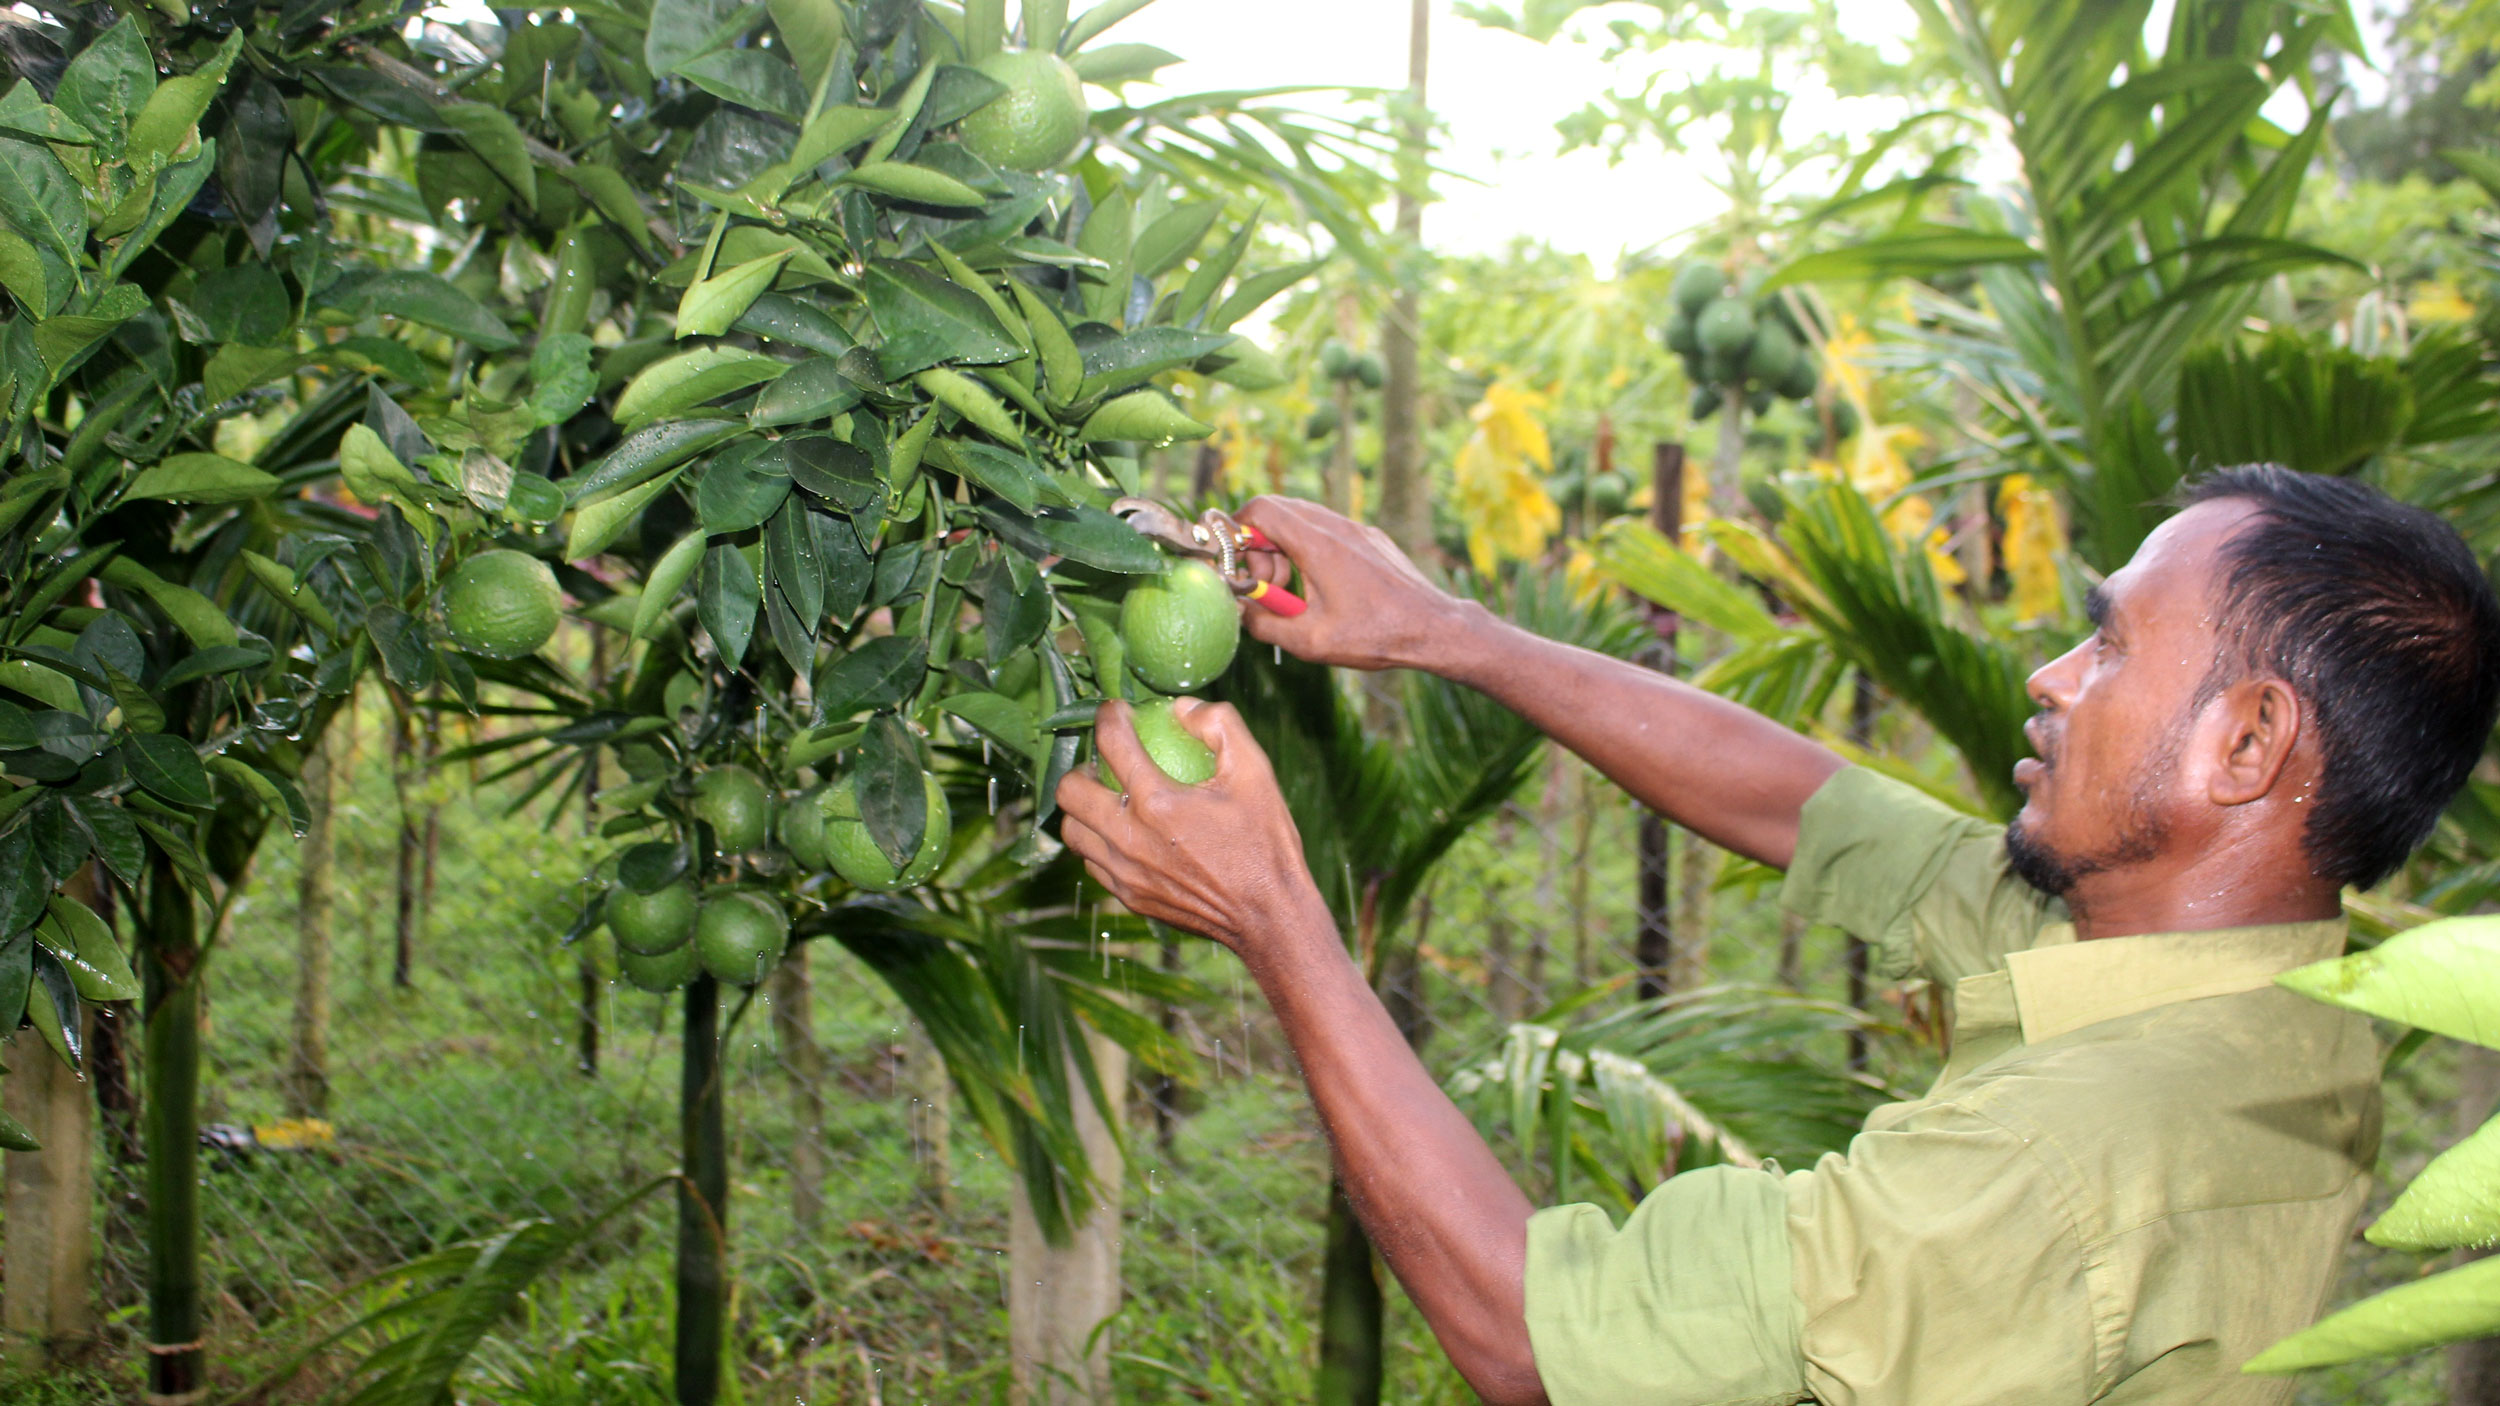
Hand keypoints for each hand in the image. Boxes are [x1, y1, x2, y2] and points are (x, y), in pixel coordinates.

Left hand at [1055, 698, 1328, 957]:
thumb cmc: (1265, 840)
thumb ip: (1220, 724)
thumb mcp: (1256, 771)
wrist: (1269, 917)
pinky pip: (1092, 862)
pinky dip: (1099, 842)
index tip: (1118, 710)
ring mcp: (1124, 873)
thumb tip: (1181, 708)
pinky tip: (1127, 834)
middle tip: (1109, 761)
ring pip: (1072, 831)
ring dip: (1084, 807)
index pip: (1111, 742)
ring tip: (1112, 798)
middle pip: (1069, 790)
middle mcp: (1129, 839)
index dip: (1109, 715)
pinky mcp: (1128, 897)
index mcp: (1157, 802)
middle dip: (1083, 765)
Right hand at [1234, 497, 1472, 671]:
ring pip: (1303, 521)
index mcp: (1317, 543)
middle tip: (1270, 586)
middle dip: (1261, 547)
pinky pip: (1328, 532)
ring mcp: (1357, 529)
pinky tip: (1323, 591)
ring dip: (1286, 551)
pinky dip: (1311, 553)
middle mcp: (1337, 526)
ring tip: (1295, 592)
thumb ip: (1264, 624)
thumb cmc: (1376, 635)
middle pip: (1278, 512)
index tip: (1239, 565)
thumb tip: (1240, 611)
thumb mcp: (1309, 641)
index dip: (1237, 532)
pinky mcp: (1371, 539)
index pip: (1260, 509)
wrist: (1435, 628)